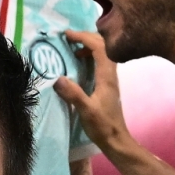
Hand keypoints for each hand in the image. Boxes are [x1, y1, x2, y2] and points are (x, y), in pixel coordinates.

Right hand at [53, 30, 134, 156]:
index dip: (83, 37)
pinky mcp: (107, 84)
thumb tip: (58, 78)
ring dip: (89, 45)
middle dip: (86, 36)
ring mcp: (110, 78)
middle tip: (69, 37)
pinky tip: (79, 62)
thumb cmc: (103, 126)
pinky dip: (90, 55)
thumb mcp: (86, 111)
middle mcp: (110, 73)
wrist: (116, 139)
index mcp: (106, 76)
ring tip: (72, 47)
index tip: (67, 35)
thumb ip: (73, 94)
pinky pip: (100, 61)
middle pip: (103, 45)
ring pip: (103, 52)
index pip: (99, 47)